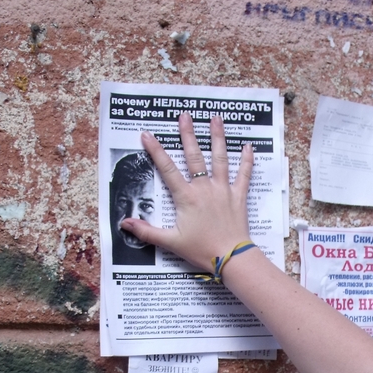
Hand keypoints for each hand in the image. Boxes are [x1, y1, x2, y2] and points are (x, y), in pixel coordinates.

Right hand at [119, 113, 253, 271]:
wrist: (231, 257)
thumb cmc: (201, 250)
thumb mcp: (170, 241)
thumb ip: (146, 231)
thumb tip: (124, 223)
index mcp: (186, 197)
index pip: (167, 169)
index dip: (155, 151)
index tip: (147, 135)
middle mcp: (204, 188)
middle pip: (194, 156)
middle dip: (188, 134)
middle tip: (184, 115)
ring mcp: (223, 190)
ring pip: (220, 158)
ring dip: (217, 137)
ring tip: (215, 119)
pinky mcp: (238, 196)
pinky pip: (243, 175)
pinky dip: (246, 160)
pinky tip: (247, 146)